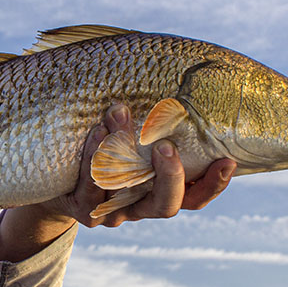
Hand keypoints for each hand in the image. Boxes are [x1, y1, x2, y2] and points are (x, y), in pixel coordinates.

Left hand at [52, 104, 235, 227]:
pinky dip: (93, 159)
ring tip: (119, 114)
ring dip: (122, 152)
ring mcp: (112, 212)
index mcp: (161, 192)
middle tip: (166, 147)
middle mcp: (140, 207)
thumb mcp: (134, 135)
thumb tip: (184, 74)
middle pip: (167, 205)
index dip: (214, 184)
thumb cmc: (106, 146)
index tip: (228, 160)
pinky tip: (98, 132)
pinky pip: (90, 189)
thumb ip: (157, 122)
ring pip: (123, 191)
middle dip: (170, 176)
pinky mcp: (85, 209)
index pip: (195, 197)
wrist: (59, 178)